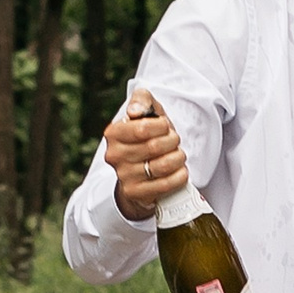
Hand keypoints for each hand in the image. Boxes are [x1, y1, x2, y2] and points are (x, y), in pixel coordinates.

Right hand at [106, 91, 187, 222]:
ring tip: (177, 156)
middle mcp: (114, 155)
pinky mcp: (135, 193)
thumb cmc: (147, 136)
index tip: (165, 127)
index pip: (142, 128)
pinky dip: (179, 176)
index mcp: (113, 133)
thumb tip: (135, 111)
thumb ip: (141, 99)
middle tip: (173, 142)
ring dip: (178, 158)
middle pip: (155, 147)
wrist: (141, 170)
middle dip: (172, 142)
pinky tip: (180, 171)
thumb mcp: (146, 111)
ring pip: (162, 166)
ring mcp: (124, 176)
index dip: (162, 127)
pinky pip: (165, 185)